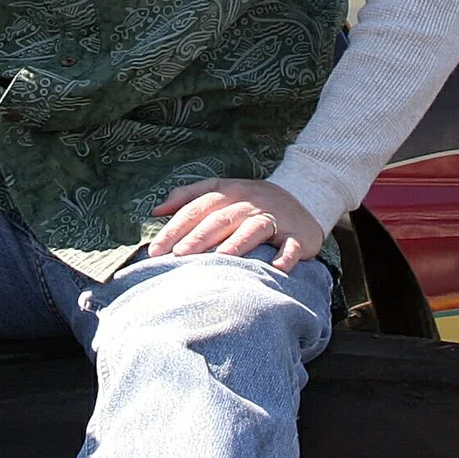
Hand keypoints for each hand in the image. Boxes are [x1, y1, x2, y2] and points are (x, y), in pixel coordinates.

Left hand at [148, 179, 324, 273]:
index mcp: (228, 192)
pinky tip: (277, 267)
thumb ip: (188, 197)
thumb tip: (156, 211)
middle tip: (178, 255)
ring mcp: (274, 217)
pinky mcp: (297, 234)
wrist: (303, 195)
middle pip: (221, 218)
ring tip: (221, 257)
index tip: (156, 249)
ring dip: (238, 243)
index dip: (175, 228)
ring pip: (253, 228)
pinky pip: (292, 245)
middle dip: (198, 237)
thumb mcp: (221, 190)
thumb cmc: (251, 200)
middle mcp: (249, 203)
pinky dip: (286, 256)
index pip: (197, 208)